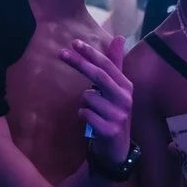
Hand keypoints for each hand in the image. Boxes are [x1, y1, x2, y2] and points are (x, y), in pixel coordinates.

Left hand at [60, 36, 132, 164]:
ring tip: (93, 112)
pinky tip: (91, 123)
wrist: (117, 150)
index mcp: (126, 86)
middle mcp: (125, 98)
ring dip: (84, 103)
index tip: (74, 42)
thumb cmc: (112, 114)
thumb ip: (115, 64)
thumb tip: (119, 37)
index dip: (91, 53)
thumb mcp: (116, 89)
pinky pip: (85, 114)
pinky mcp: (110, 130)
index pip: (107, 65)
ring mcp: (119, 115)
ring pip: (88, 97)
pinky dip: (83, 115)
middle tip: (61, 53)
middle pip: (98, 76)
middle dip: (79, 63)